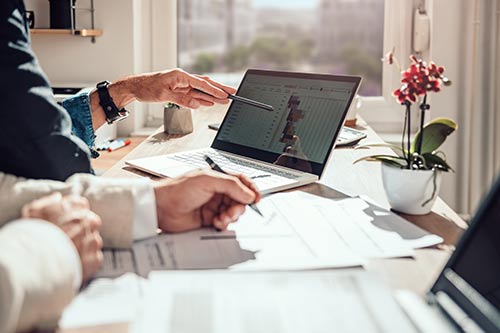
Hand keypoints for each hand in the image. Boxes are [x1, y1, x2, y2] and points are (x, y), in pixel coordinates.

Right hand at [21, 193, 102, 281]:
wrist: (36, 263)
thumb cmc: (32, 237)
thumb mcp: (31, 213)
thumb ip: (46, 202)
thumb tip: (58, 197)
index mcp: (72, 207)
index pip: (82, 204)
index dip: (75, 213)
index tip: (67, 221)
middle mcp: (86, 221)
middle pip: (92, 221)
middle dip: (83, 228)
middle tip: (69, 237)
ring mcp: (92, 240)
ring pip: (94, 240)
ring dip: (86, 245)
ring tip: (70, 251)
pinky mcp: (94, 258)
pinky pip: (96, 257)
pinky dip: (88, 260)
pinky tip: (74, 261)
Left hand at [111, 68, 236, 107]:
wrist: (135, 87)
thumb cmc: (146, 88)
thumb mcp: (164, 95)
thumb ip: (182, 100)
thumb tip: (197, 104)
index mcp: (180, 75)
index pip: (201, 83)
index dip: (214, 90)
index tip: (224, 95)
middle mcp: (183, 78)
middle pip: (205, 84)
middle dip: (219, 89)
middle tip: (233, 93)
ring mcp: (181, 84)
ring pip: (201, 90)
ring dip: (213, 95)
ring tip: (226, 99)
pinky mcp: (179, 90)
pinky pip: (193, 95)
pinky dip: (202, 99)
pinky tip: (210, 102)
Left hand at [153, 169, 259, 232]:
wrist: (161, 207)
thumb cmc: (178, 189)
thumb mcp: (207, 180)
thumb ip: (231, 185)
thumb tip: (248, 194)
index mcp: (217, 177)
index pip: (241, 181)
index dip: (251, 189)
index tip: (256, 198)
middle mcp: (216, 191)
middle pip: (239, 199)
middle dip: (240, 206)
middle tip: (233, 210)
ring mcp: (213, 205)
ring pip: (233, 211)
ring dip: (232, 215)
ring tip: (223, 217)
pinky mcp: (208, 219)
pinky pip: (224, 222)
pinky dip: (223, 223)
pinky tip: (216, 222)